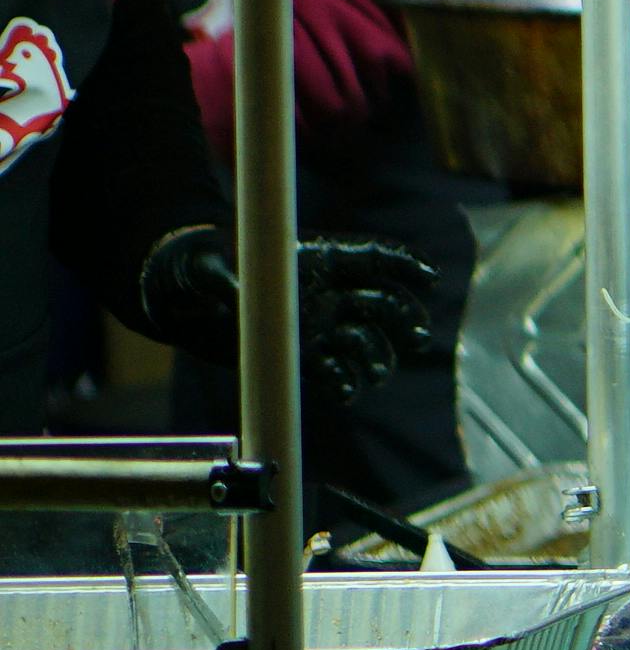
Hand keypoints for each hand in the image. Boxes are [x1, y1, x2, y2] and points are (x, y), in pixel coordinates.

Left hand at [139, 228, 443, 405]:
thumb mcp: (206, 267)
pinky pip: (334, 370)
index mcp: (315, 259)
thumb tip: (232, 295)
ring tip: (377, 374)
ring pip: (364, 338)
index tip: (429, 279)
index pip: (372, 256)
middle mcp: (324, 291)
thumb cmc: (196, 267)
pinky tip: (347, 392)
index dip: (404, 264)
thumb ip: (223, 280)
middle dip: (404, 318)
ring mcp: (315, 323)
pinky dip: (344, 383)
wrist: (180, 298)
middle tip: (418, 339)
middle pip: (380, 300)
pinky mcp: (298, 354)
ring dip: (378, 355)